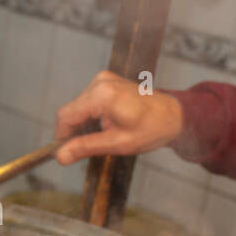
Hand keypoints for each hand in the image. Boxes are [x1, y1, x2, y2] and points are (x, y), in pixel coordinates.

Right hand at [54, 70, 184, 164]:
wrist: (174, 115)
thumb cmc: (151, 129)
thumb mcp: (118, 143)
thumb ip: (86, 147)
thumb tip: (60, 156)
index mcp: (102, 95)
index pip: (66, 116)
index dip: (61, 136)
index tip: (63, 153)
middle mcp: (100, 82)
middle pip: (72, 111)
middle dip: (75, 132)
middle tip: (88, 150)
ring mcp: (103, 79)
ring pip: (79, 107)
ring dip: (85, 125)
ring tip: (105, 137)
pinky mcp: (106, 81)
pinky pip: (88, 101)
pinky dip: (92, 116)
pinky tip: (107, 127)